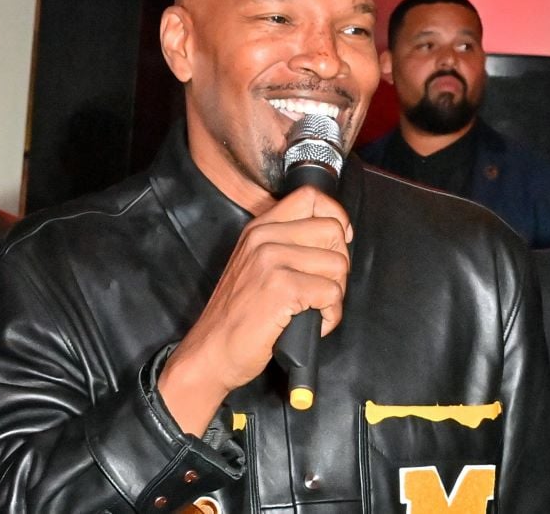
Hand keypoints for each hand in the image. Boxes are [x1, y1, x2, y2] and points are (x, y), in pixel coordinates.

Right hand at [158, 186, 351, 433]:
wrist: (210, 351)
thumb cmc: (237, 316)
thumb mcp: (253, 265)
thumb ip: (285, 245)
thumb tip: (335, 237)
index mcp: (259, 228)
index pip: (310, 197)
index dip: (335, 216)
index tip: (338, 242)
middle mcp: (264, 238)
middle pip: (332, 230)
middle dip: (339, 264)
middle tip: (321, 289)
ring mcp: (272, 261)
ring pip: (338, 265)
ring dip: (335, 294)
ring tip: (313, 310)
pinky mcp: (282, 288)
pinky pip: (332, 294)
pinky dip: (331, 316)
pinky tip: (312, 324)